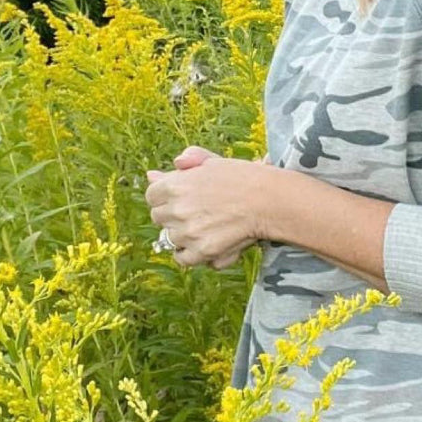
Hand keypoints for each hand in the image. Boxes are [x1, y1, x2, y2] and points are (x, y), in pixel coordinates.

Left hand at [145, 145, 268, 269]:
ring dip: (183, 234)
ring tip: (205, 226)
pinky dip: (190, 254)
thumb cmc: (243, 178)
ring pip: (170, 238)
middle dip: (173, 215)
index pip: (152, 196)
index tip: (181, 197)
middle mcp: (178, 209)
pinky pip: (182, 258)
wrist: (269, 201)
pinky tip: (203, 243)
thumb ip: (181, 165)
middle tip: (197, 211)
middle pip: (159, 218)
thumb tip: (151, 175)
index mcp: (175, 185)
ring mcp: (189, 233)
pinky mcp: (202, 251)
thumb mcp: (211, 162)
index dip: (166, 196)